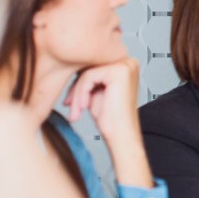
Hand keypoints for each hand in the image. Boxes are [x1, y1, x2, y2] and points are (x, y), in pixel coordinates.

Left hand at [64, 58, 154, 187]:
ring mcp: (125, 65)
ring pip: (87, 72)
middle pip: (90, 67)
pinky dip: (81, 93)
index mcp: (126, 65)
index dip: (79, 83)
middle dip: (77, 88)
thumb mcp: (96, 92)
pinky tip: (84, 106)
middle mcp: (129, 62)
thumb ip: (89, 76)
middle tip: (72, 107)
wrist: (121, 135)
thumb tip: (70, 63)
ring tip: (77, 110)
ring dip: (77, 93)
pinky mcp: (118, 72)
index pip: (94, 65)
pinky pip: (88, 76)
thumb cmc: (111, 119)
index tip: (71, 101)